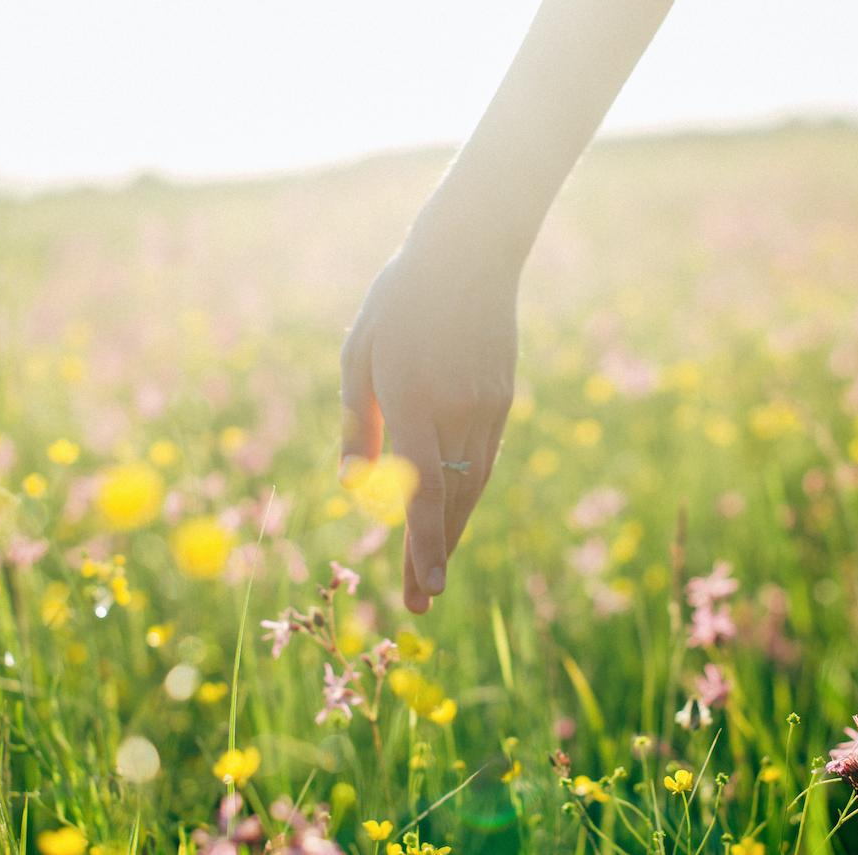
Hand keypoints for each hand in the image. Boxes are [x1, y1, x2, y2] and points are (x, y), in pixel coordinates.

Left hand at [340, 243, 516, 611]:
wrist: (470, 252)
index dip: (423, 545)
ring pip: (473, 486)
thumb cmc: (400, 299)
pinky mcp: (503, 399)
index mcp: (413, 398)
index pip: (422, 489)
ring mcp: (488, 407)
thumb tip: (355, 484)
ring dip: (452, 533)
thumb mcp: (360, 351)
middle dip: (432, 556)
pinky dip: (466, 495)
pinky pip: (483, 459)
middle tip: (417, 605)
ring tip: (430, 573)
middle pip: (452, 501)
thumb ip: (356, 421)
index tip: (425, 591)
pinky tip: (453, 516)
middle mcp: (457, 410)